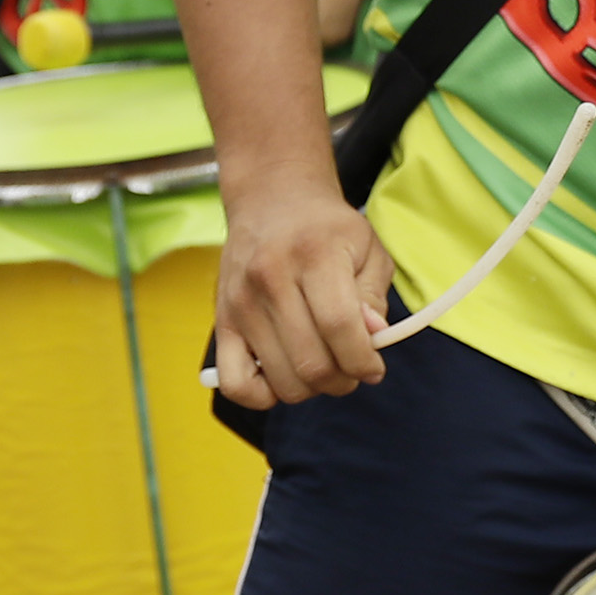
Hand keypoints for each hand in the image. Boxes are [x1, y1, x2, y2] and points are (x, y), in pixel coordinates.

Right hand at [206, 181, 396, 407]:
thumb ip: (374, 297)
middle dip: (343, 379)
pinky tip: (282, 374)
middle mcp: (270, 279)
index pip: (340, 328)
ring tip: (321, 365)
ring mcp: (241, 303)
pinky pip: (235, 384)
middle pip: (312, 363)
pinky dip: (263, 395)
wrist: (271, 199)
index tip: (374, 367)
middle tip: (351, 367)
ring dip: (311, 388)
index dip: (364, 361)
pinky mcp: (221, 321)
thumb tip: (373, 338)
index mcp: (313, 255)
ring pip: (282, 380)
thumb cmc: (326, 227)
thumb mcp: (368, 248)